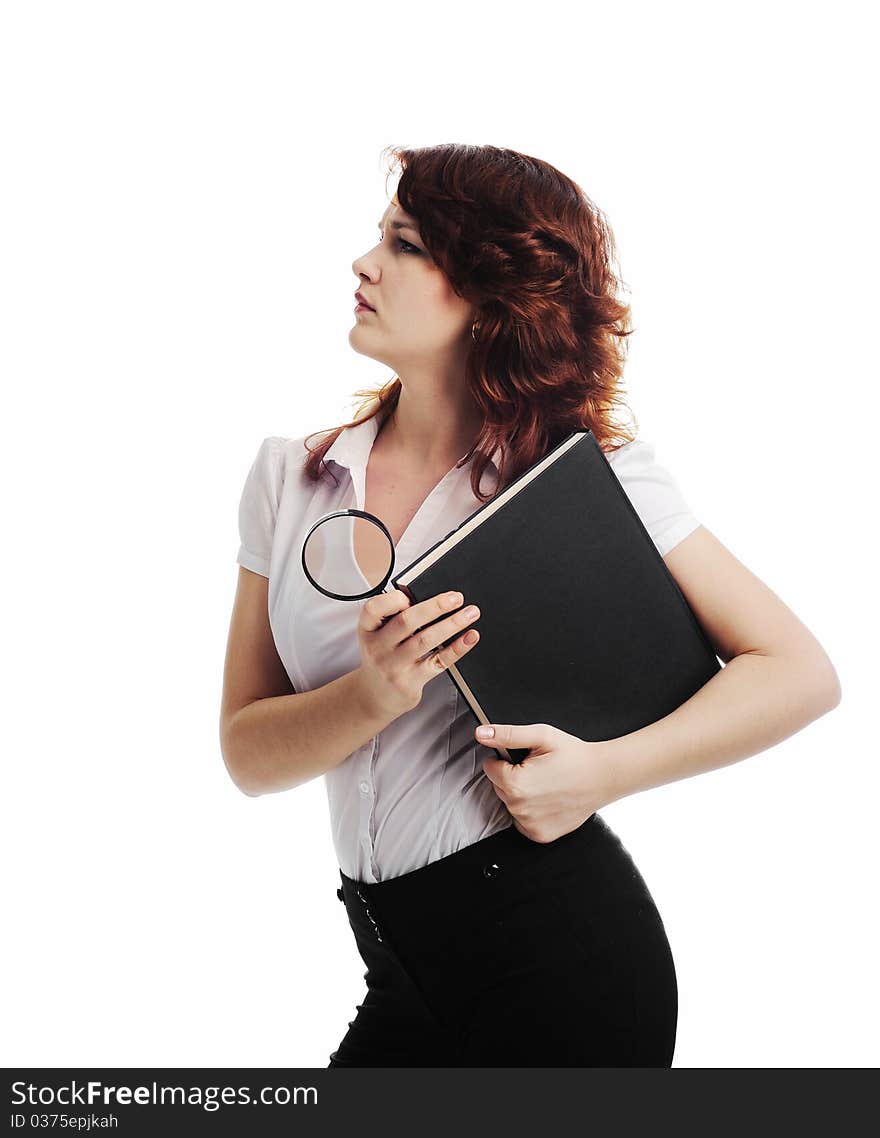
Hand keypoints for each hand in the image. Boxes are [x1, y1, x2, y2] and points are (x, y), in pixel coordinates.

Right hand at [355, 588, 481, 720]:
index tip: (413, 594)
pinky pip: (438, 661)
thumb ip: (395, 617)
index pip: (374, 608)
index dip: (393, 599)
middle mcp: (378, 648)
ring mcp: (394, 667)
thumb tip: (432, 599)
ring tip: (470, 613)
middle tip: (456, 598)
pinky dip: (457, 648)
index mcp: (368, 630)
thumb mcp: (377, 636)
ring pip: (426, 640)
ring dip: (452, 624)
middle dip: (436, 606)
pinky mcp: (411, 682)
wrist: (374, 696)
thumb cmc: (382, 658)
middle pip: (407, 621)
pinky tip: (469, 637)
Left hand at [474, 722, 618, 842]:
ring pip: (509, 804)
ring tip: (545, 784)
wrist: (603, 777)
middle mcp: (520, 807)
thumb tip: (482, 733)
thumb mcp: (541, 736)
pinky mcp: (539, 835)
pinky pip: (521, 821)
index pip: (489, 768)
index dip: (505, 760)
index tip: (525, 759)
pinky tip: (546, 800)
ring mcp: (529, 824)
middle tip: (538, 770)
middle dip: (512, 777)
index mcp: (516, 783)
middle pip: (498, 787)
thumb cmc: (575, 756)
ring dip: (520, 794)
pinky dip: (529, 811)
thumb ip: (507, 734)